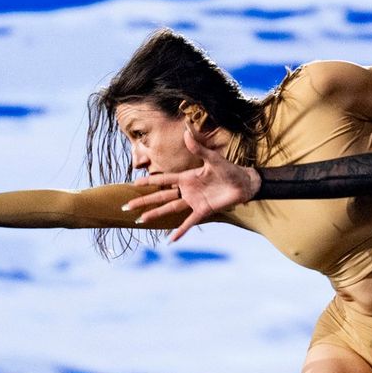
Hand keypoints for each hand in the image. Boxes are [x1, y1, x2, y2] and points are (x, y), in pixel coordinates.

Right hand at [123, 129, 259, 241]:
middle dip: (144, 200)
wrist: (244, 183)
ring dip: (155, 214)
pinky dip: (180, 230)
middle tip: (127, 206)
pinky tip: (170, 239)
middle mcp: (187, 190)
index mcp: (187, 177)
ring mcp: (194, 201)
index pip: (163, 180)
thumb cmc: (229, 170)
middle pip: (161, 196)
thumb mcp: (213, 159)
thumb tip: (186, 133)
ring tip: (140, 220)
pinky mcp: (203, 210)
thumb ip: (198, 149)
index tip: (133, 184)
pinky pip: (189, 222)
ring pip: (170, 209)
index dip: (149, 181)